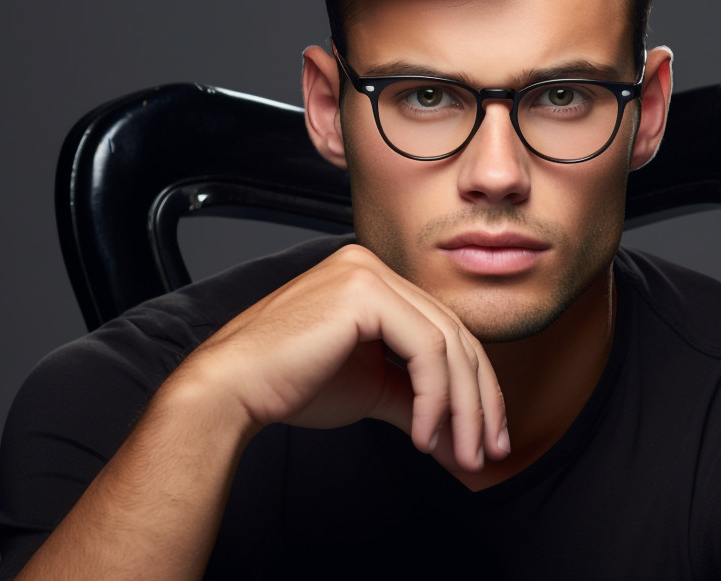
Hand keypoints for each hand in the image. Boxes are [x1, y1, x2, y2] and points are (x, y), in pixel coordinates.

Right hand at [177, 243, 509, 471]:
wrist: (233, 389)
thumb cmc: (288, 385)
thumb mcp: (371, 390)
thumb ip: (419, 403)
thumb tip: (463, 439)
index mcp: (374, 281)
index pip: (445, 331)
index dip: (475, 387)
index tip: (485, 436)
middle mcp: (372, 267)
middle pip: (455, 335)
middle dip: (479, 400)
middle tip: (487, 451)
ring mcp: (367, 273)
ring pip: (448, 342)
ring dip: (463, 407)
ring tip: (461, 453)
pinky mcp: (363, 292)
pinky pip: (425, 348)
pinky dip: (435, 398)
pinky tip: (425, 434)